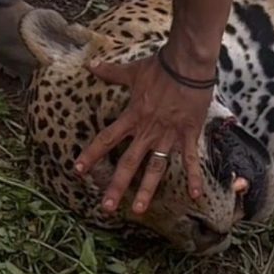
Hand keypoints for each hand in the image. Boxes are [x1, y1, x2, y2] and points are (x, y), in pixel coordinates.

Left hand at [73, 51, 211, 214]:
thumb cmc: (161, 67)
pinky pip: (191, 159)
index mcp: (133, 116)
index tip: (78, 170)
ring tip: (139, 209)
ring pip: (156, 167)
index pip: (106, 139)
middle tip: (106, 207)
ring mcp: (169, 135)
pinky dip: (193, 177)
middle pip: (129, 162)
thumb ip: (112, 72)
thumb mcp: (133, 70)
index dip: (91, 154)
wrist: (188, 65)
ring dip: (147, 189)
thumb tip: (91, 65)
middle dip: (117, 185)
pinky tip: (195, 195)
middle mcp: (148, 130)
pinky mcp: (188, 134)